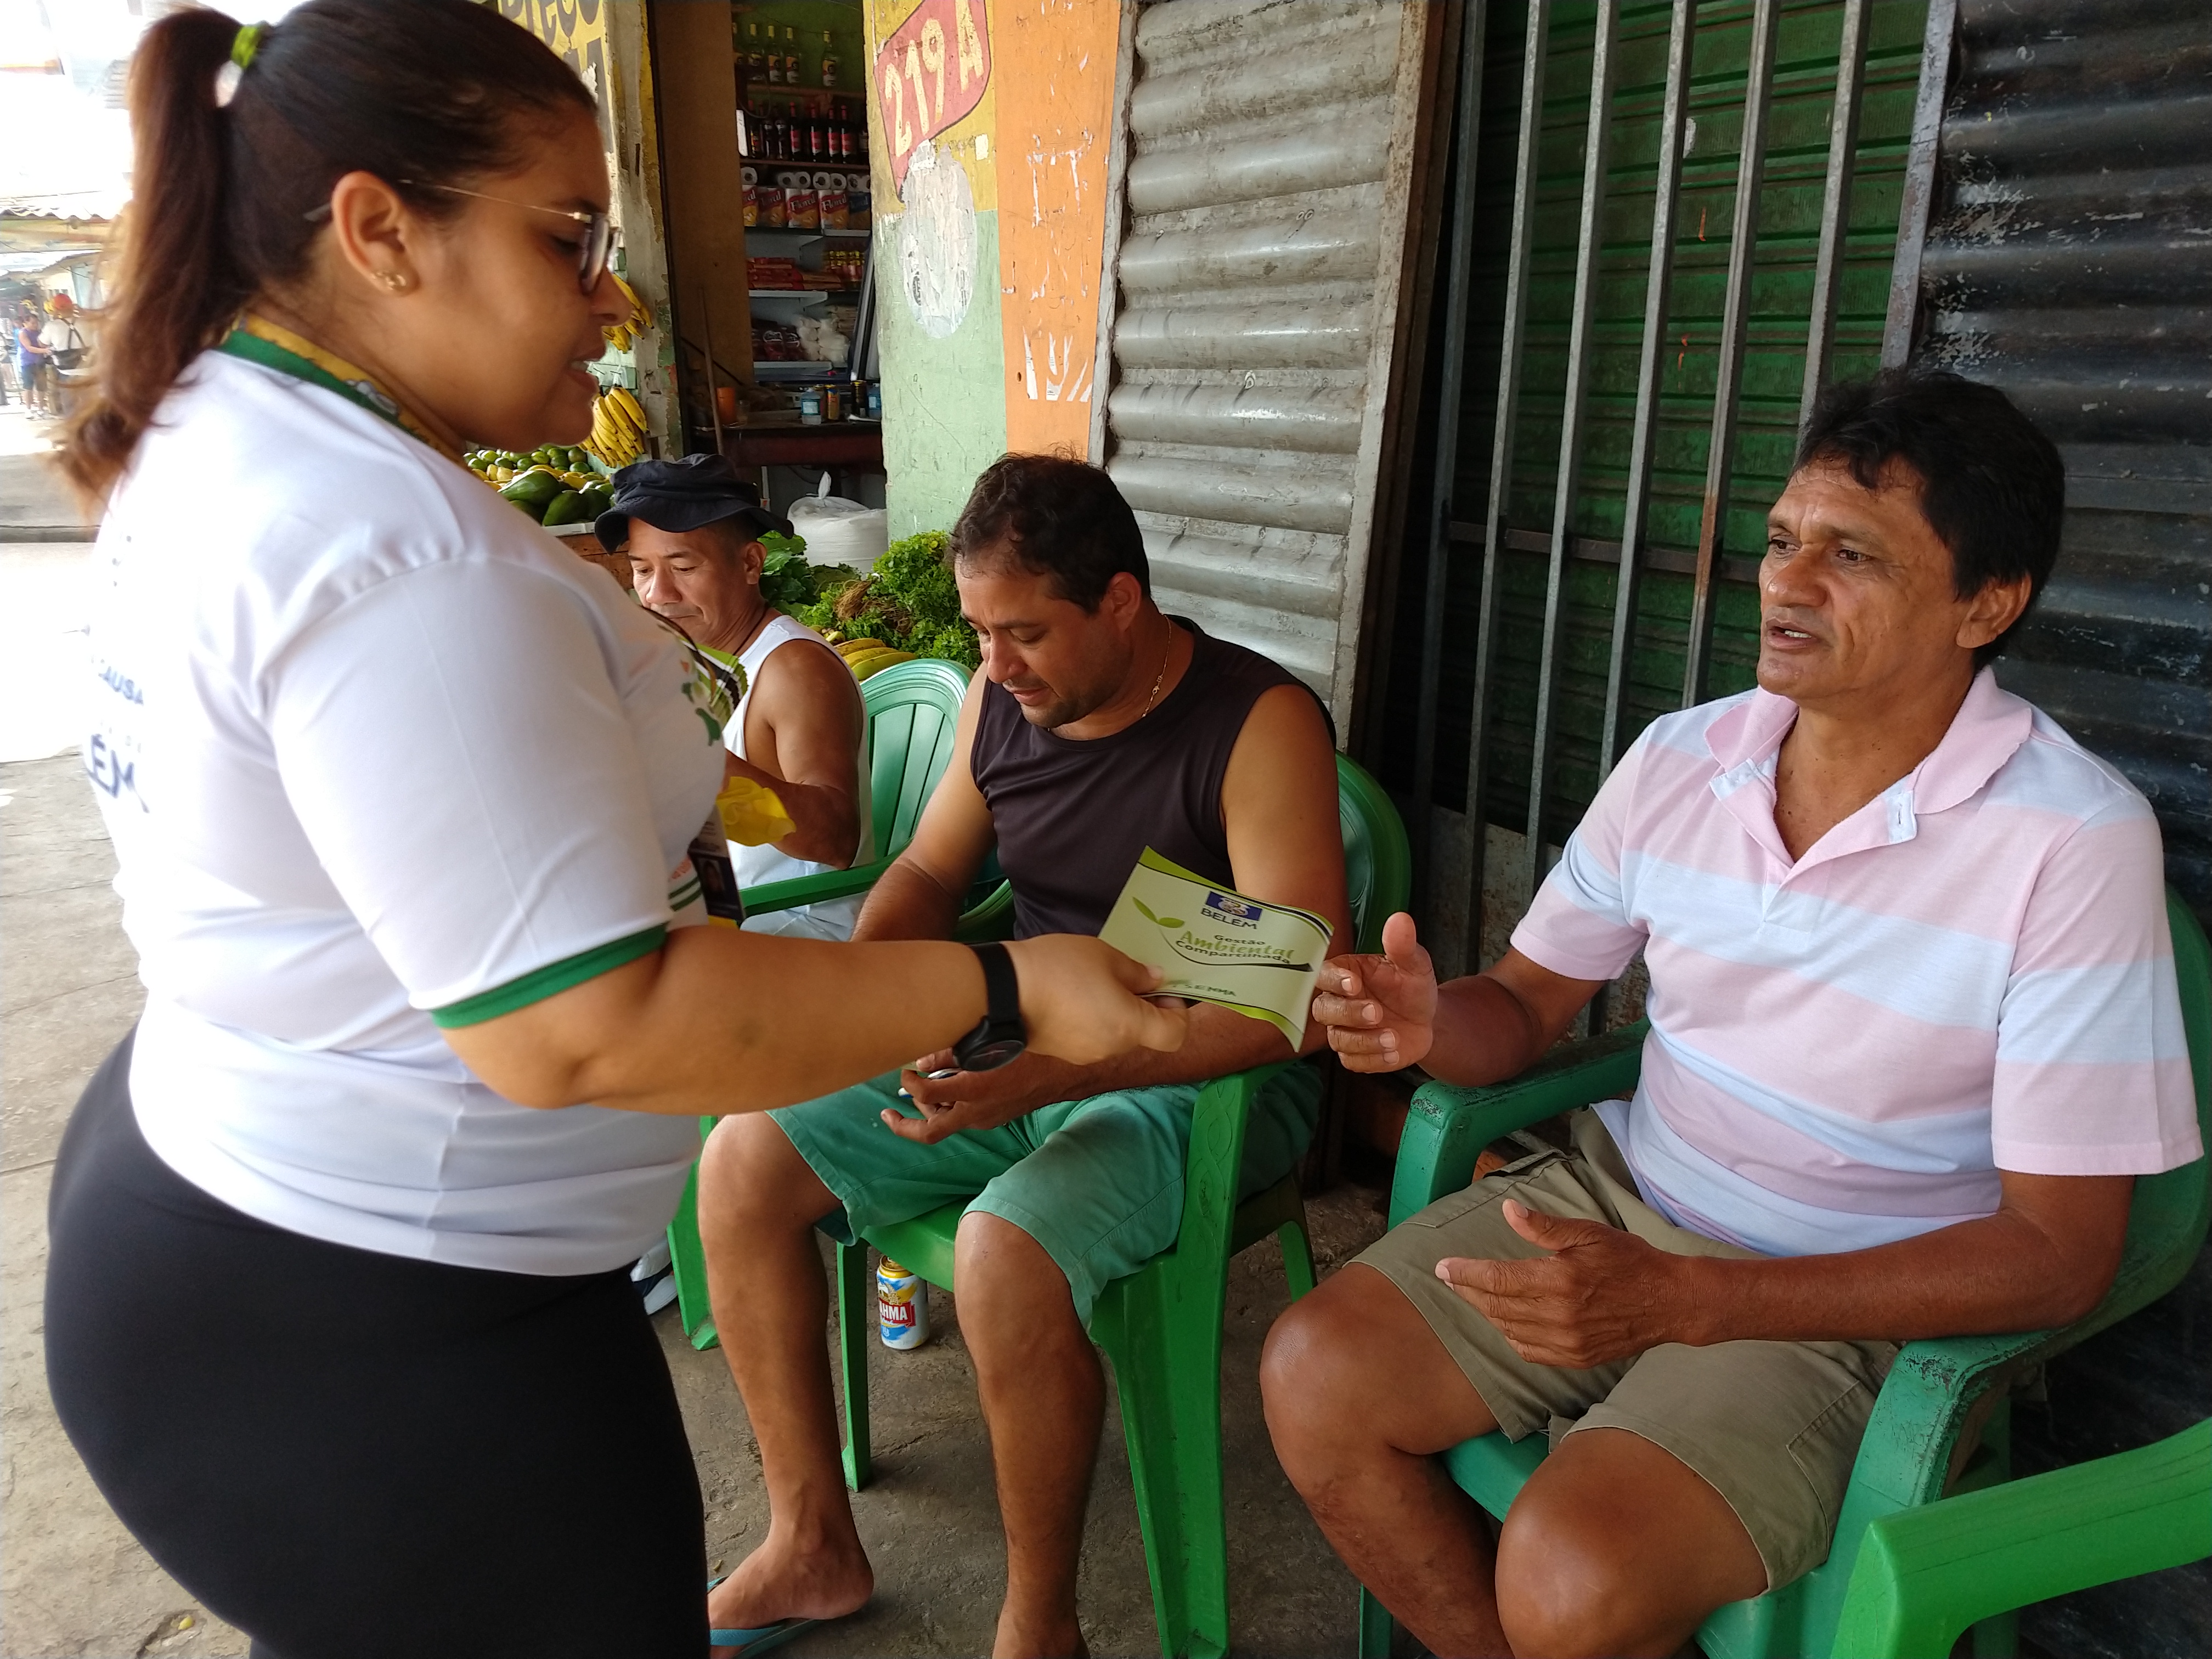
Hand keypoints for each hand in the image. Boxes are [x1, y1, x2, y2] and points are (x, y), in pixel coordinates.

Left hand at [880, 1050, 1087, 1144]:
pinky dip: (948, 1108)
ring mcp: (986, 1120)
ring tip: (917, 1093)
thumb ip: (952, 1054)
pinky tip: (948, 1090)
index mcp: (973, 1091)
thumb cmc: (1030, 1050)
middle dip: (903, 1125)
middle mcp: (976, 1113)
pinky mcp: (995, 1119)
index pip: (926, 1096)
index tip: (905, 1069)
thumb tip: (923, 1062)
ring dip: (928, 1112)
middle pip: (929, 1132)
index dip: (908, 1083)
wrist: (1066, 1073)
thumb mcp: (988, 1044)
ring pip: (946, 1125)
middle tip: (886, 1111)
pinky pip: (964, 1118)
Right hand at [1001, 934, 1187, 1065]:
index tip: (1162, 990)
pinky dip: (1090, 1021)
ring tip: (1090, 983)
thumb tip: (1155, 980)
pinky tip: (1070, 997)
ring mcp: (1085, 1054)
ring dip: (1113, 1013)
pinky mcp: (1062, 1053)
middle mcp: (1111, 1048)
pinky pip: (1089, 1037)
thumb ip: (1137, 973)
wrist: (1002, 991)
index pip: (1174, 1035)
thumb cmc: (1060, 968)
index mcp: (1129, 1027)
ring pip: (1114, 1036)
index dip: (1177, 1013)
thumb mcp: (1104, 956)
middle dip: (1141, 1008)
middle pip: (1143, 1034)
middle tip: (1123, 977)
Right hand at [1310, 911, 1436, 1071]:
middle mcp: (1338, 1002)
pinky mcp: (1355, 1055)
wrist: (1427, 1019)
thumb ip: (1403, 945)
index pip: (1324, 974)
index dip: (1333, 979)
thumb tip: (1400, 919)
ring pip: (1337, 1039)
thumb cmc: (1412, 986)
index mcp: (1345, 974)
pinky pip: (1353, 1062)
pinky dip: (1373, 1060)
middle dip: (1348, 1013)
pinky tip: (1393, 1052)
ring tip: (1394, 1037)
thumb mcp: (1414, 964)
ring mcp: (1344, 1030)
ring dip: (1364, 1040)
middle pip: (1323, 1009)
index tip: (1353, 982)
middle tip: (1377, 1012)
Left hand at [1434, 1199, 1696, 1367]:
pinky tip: (1505, 1321)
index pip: (1497, 1279)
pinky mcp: (1576, 1358)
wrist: (1669, 1302)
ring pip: (1509, 1330)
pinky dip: (1511, 1335)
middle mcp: (1558, 1316)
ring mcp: (1567, 1342)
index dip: (1465, 1273)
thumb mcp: (1589, 1233)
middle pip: (1496, 1306)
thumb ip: (1545, 1227)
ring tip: (1474, 1294)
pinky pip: (1529, 1351)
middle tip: (1451, 1278)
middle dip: (1469, 1291)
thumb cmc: (1630, 1260)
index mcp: (1559, 1280)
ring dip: (1487, 1312)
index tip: (1441, 1267)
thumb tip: (1508, 1210)